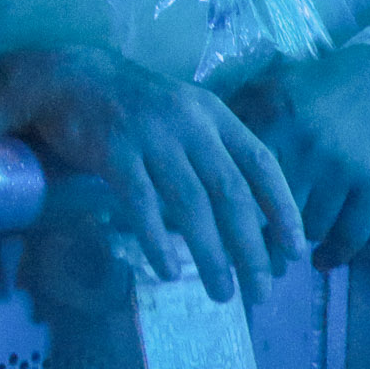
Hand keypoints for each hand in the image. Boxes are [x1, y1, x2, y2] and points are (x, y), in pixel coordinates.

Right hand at [0, 45, 300, 302]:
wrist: (73, 75)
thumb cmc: (137, 106)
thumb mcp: (187, 116)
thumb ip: (216, 153)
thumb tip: (251, 215)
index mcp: (214, 114)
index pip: (261, 162)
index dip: (282, 208)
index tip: (296, 251)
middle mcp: (189, 123)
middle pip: (231, 193)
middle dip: (252, 248)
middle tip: (261, 292)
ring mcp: (151, 136)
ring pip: (191, 204)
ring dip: (211, 255)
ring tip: (221, 293)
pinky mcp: (113, 151)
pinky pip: (141, 203)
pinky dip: (156, 240)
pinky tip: (167, 271)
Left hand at [235, 46, 369, 270]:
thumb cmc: (311, 88)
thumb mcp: (265, 88)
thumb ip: (230, 120)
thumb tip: (193, 158)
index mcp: (273, 117)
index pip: (240, 178)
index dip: (226, 210)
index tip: (215, 232)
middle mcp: (307, 145)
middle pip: (273, 211)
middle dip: (260, 241)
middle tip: (250, 259)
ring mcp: (343, 167)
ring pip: (310, 228)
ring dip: (296, 242)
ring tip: (284, 247)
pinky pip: (350, 234)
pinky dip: (333, 254)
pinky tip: (320, 261)